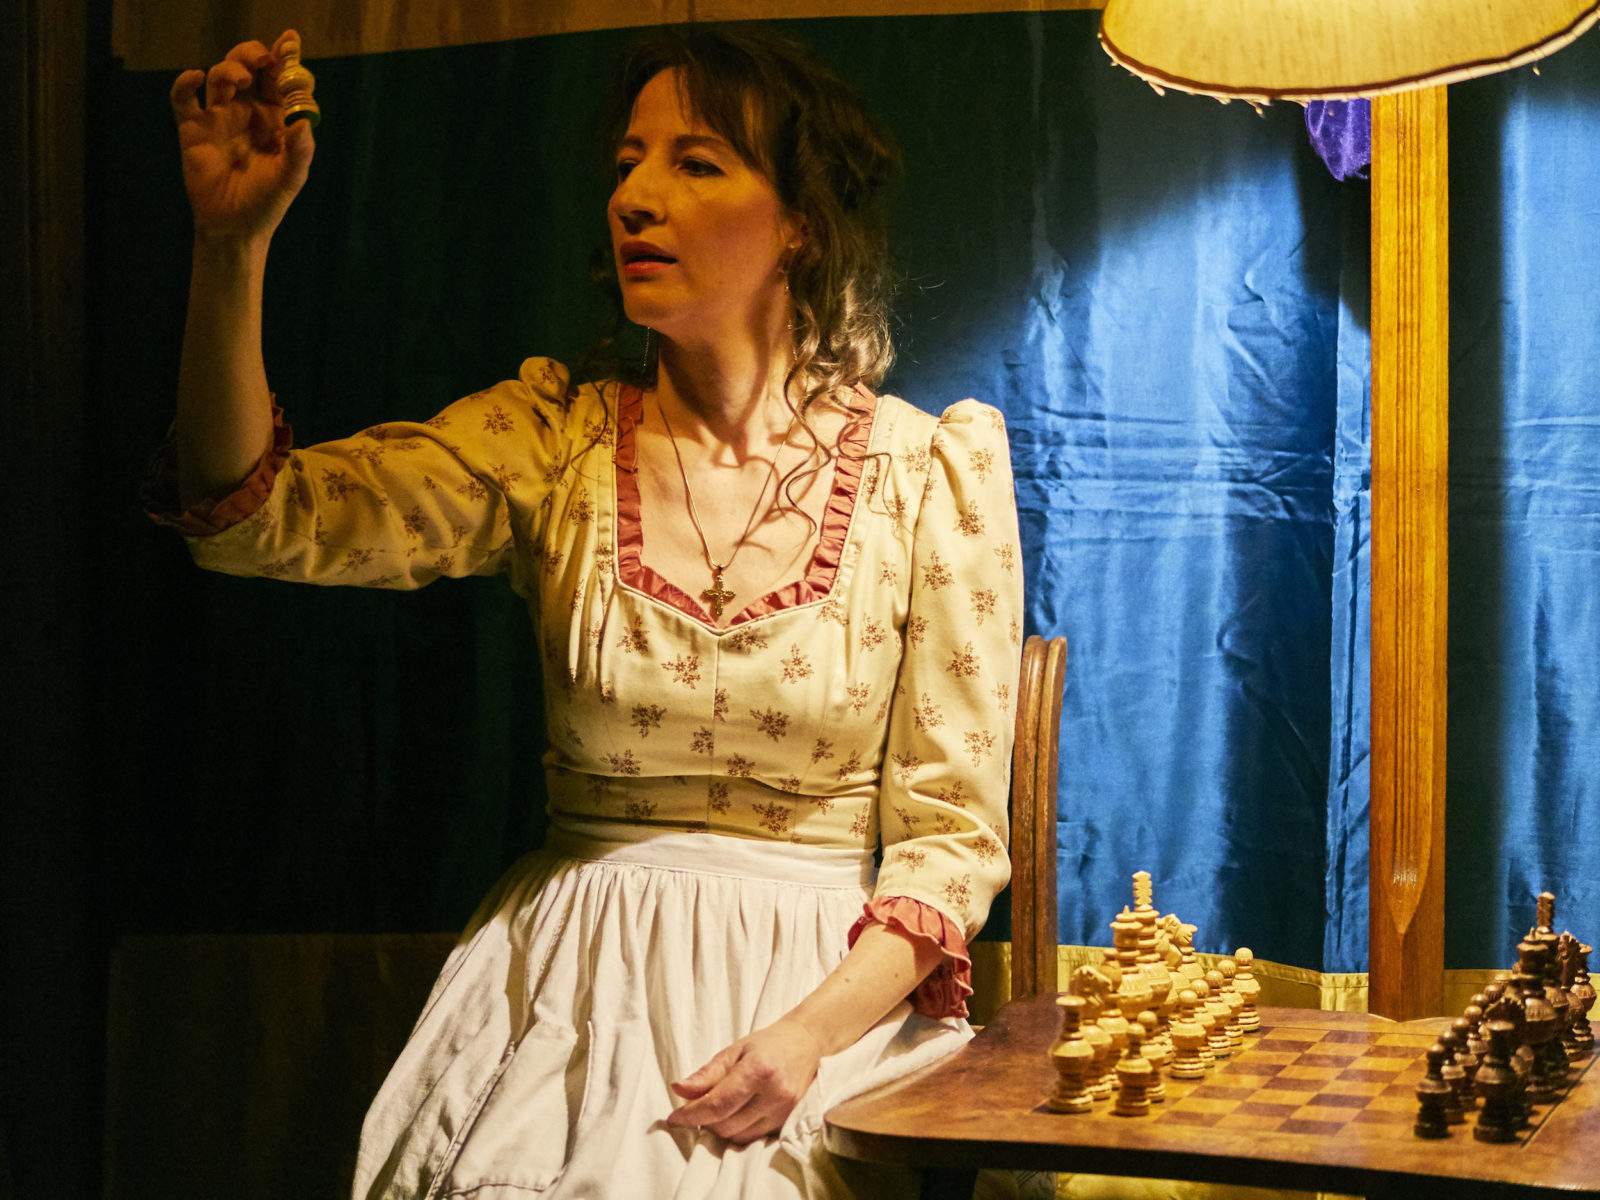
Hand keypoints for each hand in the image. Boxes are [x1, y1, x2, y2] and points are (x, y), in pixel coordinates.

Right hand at [170, 30, 314, 243]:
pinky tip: (196, 77)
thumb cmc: (266, 204)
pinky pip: (184, 99)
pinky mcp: (193, 128)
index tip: (289, 40)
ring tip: (239, 78)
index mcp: (274, 120)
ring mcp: (218, 118)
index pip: (279, 82)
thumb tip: (305, 122)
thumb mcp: (290, 179)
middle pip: (248, 69)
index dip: (284, 58)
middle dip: (253, 55)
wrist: (234, 229)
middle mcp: (246, 112)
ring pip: (219, 77)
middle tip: (262, 57)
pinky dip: (185, 83)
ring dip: (229, 68)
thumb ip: (300, 152)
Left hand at [666, 1019, 825, 1143]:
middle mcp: (775, 1094)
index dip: (691, 1115)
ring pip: (739, 1137)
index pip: (718, 1104)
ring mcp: (785, 1111)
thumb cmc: (767, 1044)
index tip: (673, 1118)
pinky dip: (739, 1131)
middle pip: (726, 1125)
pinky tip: (738, 1115)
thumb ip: (707, 1074)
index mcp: (759, 1070)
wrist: (807, 1044)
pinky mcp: (789, 1122)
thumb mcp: (734, 1051)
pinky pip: (754, 1138)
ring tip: (721, 1108)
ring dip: (722, 1128)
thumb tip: (678, 1090)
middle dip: (705, 1120)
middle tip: (700, 1105)